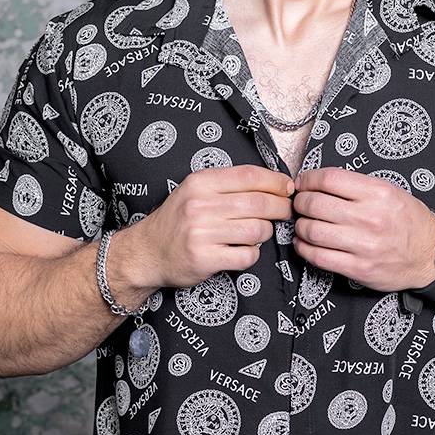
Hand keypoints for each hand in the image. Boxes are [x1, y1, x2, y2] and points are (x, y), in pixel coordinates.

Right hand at [121, 165, 293, 290]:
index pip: (249, 176)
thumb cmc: (177, 221)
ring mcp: (201, 233)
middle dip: (280, 208)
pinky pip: (247, 255)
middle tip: (285, 212)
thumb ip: (228, 185)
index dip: (275, 181)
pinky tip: (243, 250)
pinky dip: (252, 254)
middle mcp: (199, 206)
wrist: (147, 252)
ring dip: (265, 232)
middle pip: (259, 203)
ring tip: (257, 232)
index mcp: (200, 183)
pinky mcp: (205, 258)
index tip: (287, 188)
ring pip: (257, 230)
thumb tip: (275, 184)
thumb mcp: (195, 190)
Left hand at [292, 168, 434, 290]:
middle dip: (300, 202)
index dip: (308, 179)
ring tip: (303, 223)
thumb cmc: (410, 222)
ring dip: (300, 226)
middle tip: (300, 204)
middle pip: (315, 204)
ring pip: (312, 231)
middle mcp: (370, 218)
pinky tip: (305, 243)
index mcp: (378, 193)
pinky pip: (318, 257)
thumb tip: (320, 182)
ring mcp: (364, 245)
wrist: (431, 255)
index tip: (303, 183)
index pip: (329, 179)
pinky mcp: (359, 268)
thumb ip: (357, 186)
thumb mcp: (390, 192)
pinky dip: (304, 248)